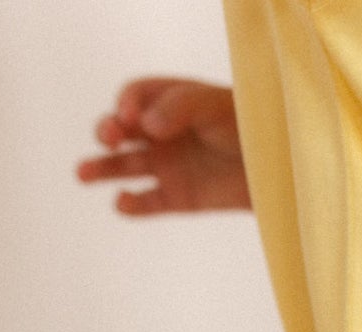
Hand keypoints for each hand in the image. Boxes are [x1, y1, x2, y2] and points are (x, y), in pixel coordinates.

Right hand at [76, 78, 250, 213]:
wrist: (279, 169)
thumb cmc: (249, 126)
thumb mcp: (214, 105)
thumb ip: (178, 107)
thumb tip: (146, 127)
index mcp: (170, 101)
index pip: (135, 96)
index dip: (127, 103)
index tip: (131, 116)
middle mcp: (163, 133)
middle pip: (121, 129)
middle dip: (108, 130)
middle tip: (109, 136)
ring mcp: (169, 165)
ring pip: (125, 166)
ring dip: (102, 168)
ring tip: (82, 173)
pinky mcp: (178, 198)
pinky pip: (147, 202)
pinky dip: (132, 205)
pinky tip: (122, 203)